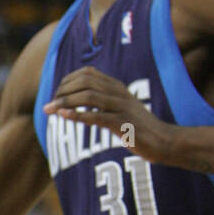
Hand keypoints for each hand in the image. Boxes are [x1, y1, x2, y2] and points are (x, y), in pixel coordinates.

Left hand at [43, 68, 171, 162]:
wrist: (163, 141)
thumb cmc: (139, 127)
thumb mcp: (121, 109)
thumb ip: (104, 102)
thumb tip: (80, 101)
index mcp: (118, 87)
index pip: (88, 73)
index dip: (68, 80)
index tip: (56, 93)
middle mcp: (119, 93)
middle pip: (85, 81)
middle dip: (63, 90)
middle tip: (49, 104)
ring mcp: (121, 107)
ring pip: (88, 96)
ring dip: (65, 102)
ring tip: (49, 110)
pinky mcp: (123, 124)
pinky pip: (97, 116)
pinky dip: (77, 115)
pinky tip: (63, 116)